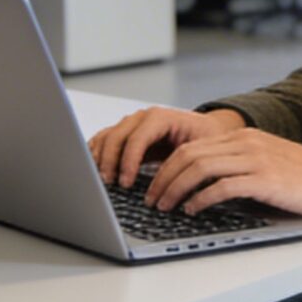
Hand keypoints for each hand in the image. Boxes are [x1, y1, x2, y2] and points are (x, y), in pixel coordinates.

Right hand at [90, 106, 246, 188]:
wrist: (204, 130)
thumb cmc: (205, 137)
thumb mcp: (201, 148)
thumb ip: (184, 162)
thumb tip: (172, 184)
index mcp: (161, 117)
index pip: (137, 138)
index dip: (128, 161)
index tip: (126, 182)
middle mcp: (143, 117)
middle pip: (116, 137)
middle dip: (110, 162)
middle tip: (110, 184)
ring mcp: (131, 123)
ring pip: (106, 138)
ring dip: (100, 159)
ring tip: (103, 180)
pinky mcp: (125, 133)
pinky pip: (104, 140)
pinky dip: (97, 154)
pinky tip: (96, 169)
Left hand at [142, 127, 301, 218]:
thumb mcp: (269, 163)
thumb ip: (239, 167)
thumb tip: (204, 188)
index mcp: (245, 137)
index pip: (191, 146)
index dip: (165, 167)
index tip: (154, 186)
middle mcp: (247, 143)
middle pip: (188, 155)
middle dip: (162, 179)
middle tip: (151, 200)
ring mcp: (257, 159)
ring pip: (200, 168)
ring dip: (174, 189)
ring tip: (165, 206)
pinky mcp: (267, 180)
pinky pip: (222, 187)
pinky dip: (200, 199)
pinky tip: (193, 210)